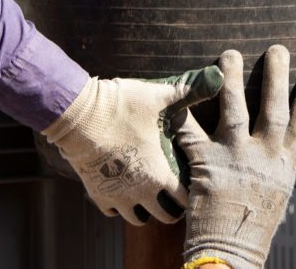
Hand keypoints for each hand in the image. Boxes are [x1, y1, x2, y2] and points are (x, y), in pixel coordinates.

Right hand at [41, 65, 223, 224]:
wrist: (79, 115)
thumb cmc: (121, 106)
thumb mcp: (158, 96)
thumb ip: (189, 91)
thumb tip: (216, 76)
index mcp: (159, 174)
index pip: (184, 199)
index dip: (190, 193)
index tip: (191, 183)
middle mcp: (140, 192)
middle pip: (163, 217)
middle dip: (170, 208)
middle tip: (172, 194)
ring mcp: (117, 196)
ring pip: (136, 219)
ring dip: (144, 209)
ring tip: (147, 195)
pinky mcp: (96, 193)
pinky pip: (111, 211)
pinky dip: (118, 205)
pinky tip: (121, 190)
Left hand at [176, 45, 295, 268]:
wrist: (229, 253)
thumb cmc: (250, 230)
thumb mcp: (274, 197)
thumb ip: (273, 169)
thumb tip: (276, 150)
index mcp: (284, 168)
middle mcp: (264, 158)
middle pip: (274, 110)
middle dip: (276, 77)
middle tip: (277, 49)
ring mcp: (235, 158)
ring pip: (235, 109)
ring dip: (232, 79)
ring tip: (229, 54)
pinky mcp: (206, 164)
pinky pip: (191, 130)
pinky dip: (183, 111)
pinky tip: (180, 90)